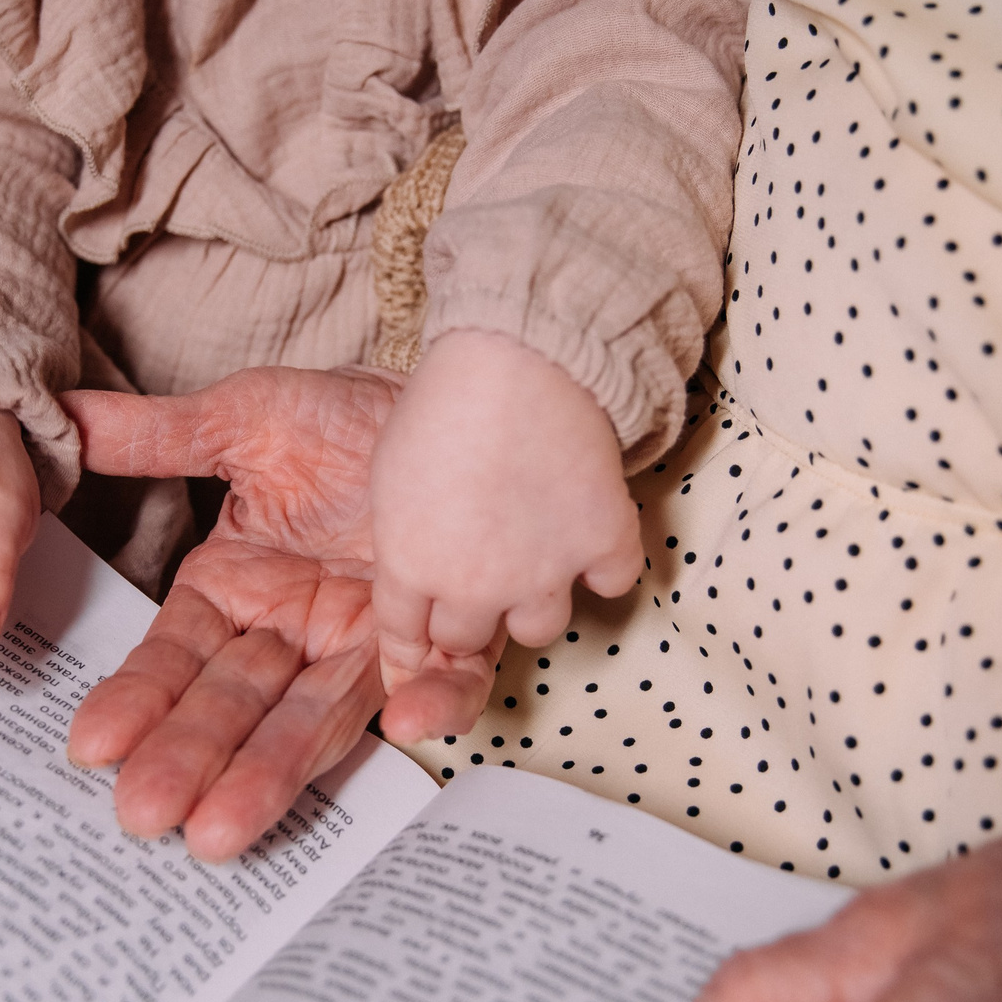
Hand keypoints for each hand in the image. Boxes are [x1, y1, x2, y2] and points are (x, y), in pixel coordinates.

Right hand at [61, 367, 500, 858]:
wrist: (450, 401)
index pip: (176, 657)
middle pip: (234, 707)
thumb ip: (153, 437)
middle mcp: (292, 634)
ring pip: (315, 720)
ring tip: (219, 831)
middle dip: (189, 760)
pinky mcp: (444, 642)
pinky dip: (431, 704)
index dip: (139, 697)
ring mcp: (364, 646)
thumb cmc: (342, 414)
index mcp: (235, 590)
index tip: (95, 742)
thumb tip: (63, 423)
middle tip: (145, 812)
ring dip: (272, 773)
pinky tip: (404, 722)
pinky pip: (444, 683)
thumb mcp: (241, 421)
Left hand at [368, 330, 641, 738]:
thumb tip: (413, 561)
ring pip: (538, 630)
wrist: (517, 361)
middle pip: (465, 641)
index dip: (412, 639)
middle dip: (467, 616)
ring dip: (534, 601)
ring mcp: (543, 573)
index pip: (403, 636)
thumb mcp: (389, 469)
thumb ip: (400, 532)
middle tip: (479, 578)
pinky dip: (606, 565)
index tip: (422, 638)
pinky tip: (593, 534)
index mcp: (410, 564)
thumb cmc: (443, 400)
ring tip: (536, 559)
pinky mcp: (602, 546)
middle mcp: (474, 586)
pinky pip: (613, 584)